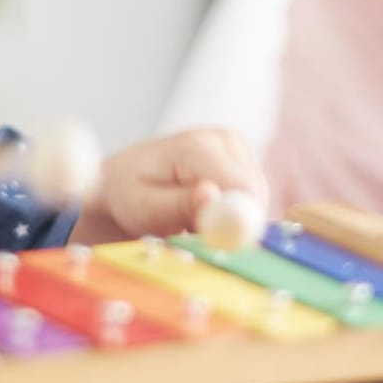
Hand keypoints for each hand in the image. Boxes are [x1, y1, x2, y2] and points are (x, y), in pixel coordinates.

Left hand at [70, 128, 268, 243]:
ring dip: (230, 219)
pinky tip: (205, 212)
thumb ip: (180, 204)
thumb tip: (212, 195)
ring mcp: (237, 148)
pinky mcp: (244, 161)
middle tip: (194, 233)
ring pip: (256, 199)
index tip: (216, 243)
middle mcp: (225, 140)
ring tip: (193, 219)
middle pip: (255, 194)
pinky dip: (232, 214)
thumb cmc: (130, 195)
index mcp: (198, 145)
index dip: (238, 221)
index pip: (241, 186)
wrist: (125, 182)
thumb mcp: (146, 207)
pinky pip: (252, 199)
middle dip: (233, 223)